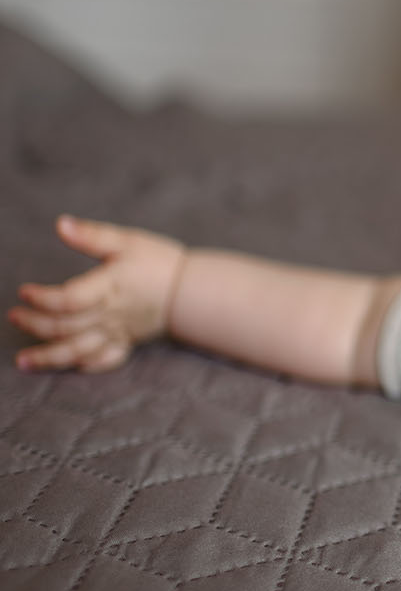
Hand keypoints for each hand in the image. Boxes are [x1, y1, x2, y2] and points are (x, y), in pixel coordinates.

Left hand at [9, 216, 184, 372]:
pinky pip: (104, 360)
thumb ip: (92, 235)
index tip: (24, 292)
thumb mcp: (127, 241)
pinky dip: (85, 365)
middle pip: (65, 327)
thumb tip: (61, 224)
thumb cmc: (159, 262)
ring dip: (49, 357)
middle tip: (15, 317)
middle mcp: (109, 314)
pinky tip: (69, 365)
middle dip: (36, 324)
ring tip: (24, 362)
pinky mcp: (127, 341)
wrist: (192, 290)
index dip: (42, 299)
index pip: (68, 300)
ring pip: (79, 350)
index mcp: (107, 288)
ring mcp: (117, 331)